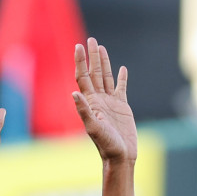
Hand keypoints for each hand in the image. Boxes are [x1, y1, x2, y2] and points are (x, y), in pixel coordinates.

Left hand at [72, 38, 136, 163]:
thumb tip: (74, 93)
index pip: (83, 77)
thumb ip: (84, 110)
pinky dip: (121, 78)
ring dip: (104, 62)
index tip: (79, 46)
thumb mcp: (93, 128)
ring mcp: (110, 102)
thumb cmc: (106, 145)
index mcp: (90, 102)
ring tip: (102, 48)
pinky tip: (122, 69)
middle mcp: (99, 99)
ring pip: (106, 77)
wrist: (121, 156)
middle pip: (94, 73)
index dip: (81, 61)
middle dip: (92, 56)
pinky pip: (121, 88)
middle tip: (92, 39)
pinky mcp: (122, 106)